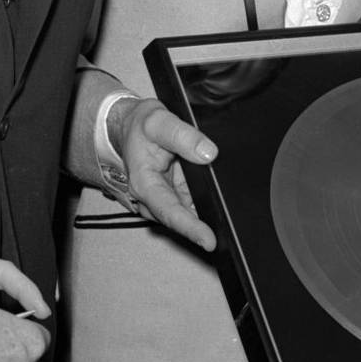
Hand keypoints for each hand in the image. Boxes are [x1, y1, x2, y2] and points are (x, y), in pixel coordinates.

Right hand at [109, 96, 217, 250]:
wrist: (130, 125)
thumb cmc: (140, 125)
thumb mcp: (159, 121)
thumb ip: (183, 136)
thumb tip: (208, 153)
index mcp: (145, 184)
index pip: (170, 212)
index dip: (190, 228)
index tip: (209, 240)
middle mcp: (154, 196)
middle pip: (182, 218)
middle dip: (204, 228)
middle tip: (230, 231)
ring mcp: (166, 195)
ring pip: (190, 212)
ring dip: (208, 216)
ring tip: (230, 218)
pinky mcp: (177, 191)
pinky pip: (194, 201)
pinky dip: (208, 203)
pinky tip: (222, 202)